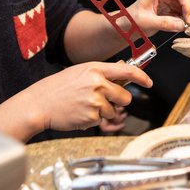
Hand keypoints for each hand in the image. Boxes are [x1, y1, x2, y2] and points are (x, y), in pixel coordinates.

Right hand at [23, 62, 150, 132]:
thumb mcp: (80, 71)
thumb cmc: (59, 87)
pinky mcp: (91, 117)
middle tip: (103, 99)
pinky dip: (92, 119)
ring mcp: (95, 101)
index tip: (149, 82)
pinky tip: (78, 113)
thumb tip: (123, 70)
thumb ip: (101, 72)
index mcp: (95, 69)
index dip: (141, 77)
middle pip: (125, 96)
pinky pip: (101, 121)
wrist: (39, 103)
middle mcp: (97, 84)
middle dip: (119, 101)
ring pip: (113, 111)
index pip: (126, 71)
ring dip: (102, 111)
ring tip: (83, 105)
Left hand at [127, 0, 189, 34]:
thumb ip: (164, 23)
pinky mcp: (175, 7)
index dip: (188, 4)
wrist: (128, 25)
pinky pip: (188, 11)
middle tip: (187, 23)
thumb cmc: (133, 20)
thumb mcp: (146, 22)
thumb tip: (182, 25)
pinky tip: (180, 24)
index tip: (188, 18)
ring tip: (183, 24)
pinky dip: (188, 18)